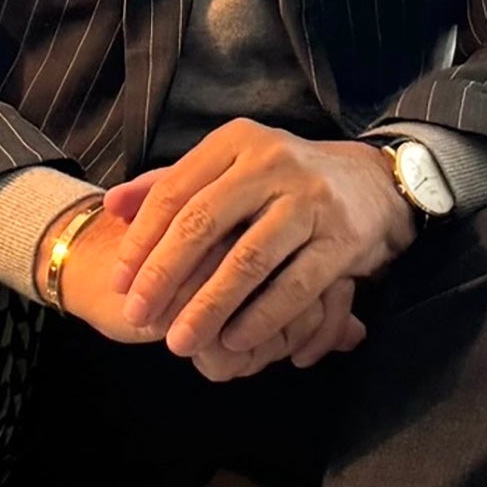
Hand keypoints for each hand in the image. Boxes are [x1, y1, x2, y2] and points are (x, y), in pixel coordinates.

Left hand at [104, 120, 414, 368]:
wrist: (375, 183)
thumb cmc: (283, 182)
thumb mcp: (230, 167)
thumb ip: (171, 184)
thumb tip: (111, 205)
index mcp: (236, 142)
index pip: (175, 192)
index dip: (141, 241)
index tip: (119, 283)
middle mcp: (272, 163)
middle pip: (203, 223)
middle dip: (164, 276)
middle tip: (138, 318)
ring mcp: (310, 199)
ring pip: (248, 259)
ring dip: (209, 306)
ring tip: (180, 343)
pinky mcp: (343, 238)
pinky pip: (295, 284)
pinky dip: (262, 317)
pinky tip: (235, 341)